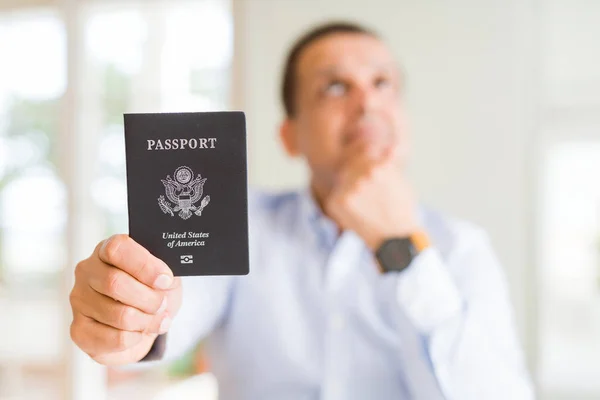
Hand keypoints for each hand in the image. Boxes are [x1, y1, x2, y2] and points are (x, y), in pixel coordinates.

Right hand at [69, 234, 181, 365]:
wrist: (145, 324)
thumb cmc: (153, 293)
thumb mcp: (165, 277)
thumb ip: (164, 273)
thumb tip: (163, 279)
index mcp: (107, 250)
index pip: (117, 249)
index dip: (144, 265)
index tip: (165, 280)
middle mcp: (87, 271)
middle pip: (114, 283)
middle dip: (149, 299)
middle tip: (162, 304)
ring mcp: (79, 301)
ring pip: (118, 314)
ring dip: (146, 321)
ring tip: (155, 319)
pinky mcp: (79, 331)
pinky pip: (115, 339)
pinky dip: (136, 338)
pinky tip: (139, 332)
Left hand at [325, 140, 419, 249]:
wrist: (395, 240)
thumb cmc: (401, 211)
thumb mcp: (400, 180)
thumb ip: (389, 161)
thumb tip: (387, 146)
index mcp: (380, 166)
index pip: (364, 152)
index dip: (366, 164)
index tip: (371, 178)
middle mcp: (363, 175)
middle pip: (351, 166)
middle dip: (356, 176)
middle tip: (367, 196)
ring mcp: (349, 189)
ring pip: (342, 180)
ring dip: (349, 189)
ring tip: (364, 206)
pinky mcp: (336, 202)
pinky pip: (335, 196)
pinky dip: (342, 204)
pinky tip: (357, 214)